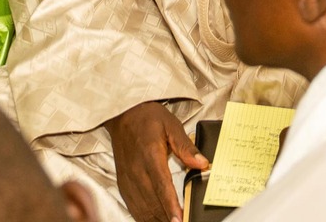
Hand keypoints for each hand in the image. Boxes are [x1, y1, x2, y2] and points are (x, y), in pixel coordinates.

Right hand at [105, 101, 207, 221]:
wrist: (122, 114)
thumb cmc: (148, 118)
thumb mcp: (171, 125)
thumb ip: (186, 146)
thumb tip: (203, 163)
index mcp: (150, 155)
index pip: (161, 186)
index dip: (170, 206)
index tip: (179, 219)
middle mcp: (137, 170)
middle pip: (152, 202)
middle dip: (167, 217)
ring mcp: (128, 179)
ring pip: (142, 208)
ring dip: (156, 219)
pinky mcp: (123, 183)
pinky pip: (133, 206)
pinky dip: (144, 216)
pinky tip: (154, 220)